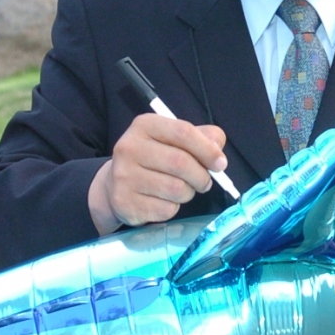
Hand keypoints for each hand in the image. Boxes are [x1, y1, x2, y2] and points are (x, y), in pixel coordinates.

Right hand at [88, 114, 228, 234]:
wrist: (115, 185)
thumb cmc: (154, 159)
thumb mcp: (175, 140)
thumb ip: (202, 139)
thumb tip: (218, 154)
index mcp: (145, 125)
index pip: (183, 132)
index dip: (207, 149)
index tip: (220, 164)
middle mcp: (129, 147)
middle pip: (181, 163)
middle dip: (201, 176)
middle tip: (204, 182)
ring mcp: (123, 176)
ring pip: (176, 189)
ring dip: (188, 193)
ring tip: (182, 189)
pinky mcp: (124, 203)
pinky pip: (166, 209)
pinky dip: (173, 208)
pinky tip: (164, 201)